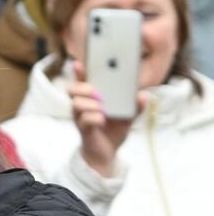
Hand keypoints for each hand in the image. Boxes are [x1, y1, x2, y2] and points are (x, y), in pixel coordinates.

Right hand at [68, 60, 143, 175]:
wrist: (108, 152)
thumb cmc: (115, 130)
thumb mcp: (130, 116)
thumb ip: (137, 105)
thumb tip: (143, 95)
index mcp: (92, 98)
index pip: (83, 81)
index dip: (79, 71)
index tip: (79, 63)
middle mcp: (82, 105)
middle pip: (71, 89)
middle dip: (83, 87)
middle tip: (97, 92)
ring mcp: (80, 117)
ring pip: (75, 104)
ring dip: (90, 104)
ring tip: (102, 109)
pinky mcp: (83, 129)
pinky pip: (84, 119)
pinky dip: (95, 118)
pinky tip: (103, 120)